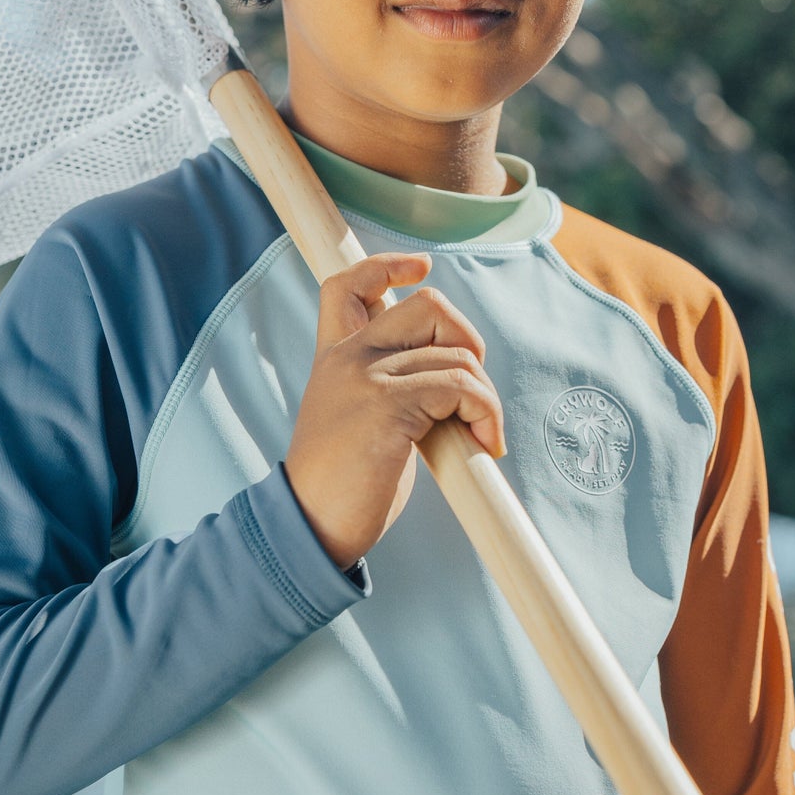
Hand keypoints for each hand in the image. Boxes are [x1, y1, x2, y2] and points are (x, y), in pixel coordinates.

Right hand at [284, 253, 505, 570]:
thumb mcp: (356, 419)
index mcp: (334, 358)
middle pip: (429, 304)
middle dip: (467, 340)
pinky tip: (483, 443)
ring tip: (480, 434)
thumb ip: (388, 386)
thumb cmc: (340, 486)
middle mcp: (348, 357)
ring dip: (485, 395)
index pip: (349, 284)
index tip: (420, 267)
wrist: (309, 528)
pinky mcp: (389, 406)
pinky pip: (461, 386)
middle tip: (470, 393)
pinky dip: (485, 412)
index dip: (388, 266)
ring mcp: (368, 378)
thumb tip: (451, 381)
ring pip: (456, 352)